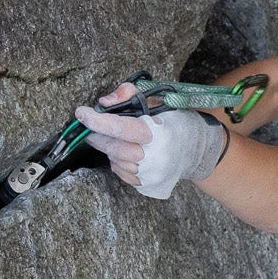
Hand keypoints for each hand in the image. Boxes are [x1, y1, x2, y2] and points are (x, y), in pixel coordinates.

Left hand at [76, 88, 227, 199]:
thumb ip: (129, 94)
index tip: (81, 113)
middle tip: (90, 127)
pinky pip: (121, 173)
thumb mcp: (157, 101)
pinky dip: (117, 161)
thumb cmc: (174, 122)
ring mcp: (151, 173)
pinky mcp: (147, 184)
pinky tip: (126, 153)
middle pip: (114, 148)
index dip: (98, 121)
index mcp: (158, 134)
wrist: (195, 150)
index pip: (121, 128)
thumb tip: (104, 102)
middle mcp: (154, 157)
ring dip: (109, 149)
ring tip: (119, 139)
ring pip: (115, 160)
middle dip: (97, 136)